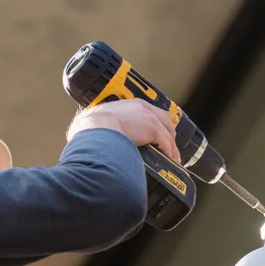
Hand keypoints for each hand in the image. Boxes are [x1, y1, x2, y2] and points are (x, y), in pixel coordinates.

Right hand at [67, 99, 181, 162]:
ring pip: (168, 132)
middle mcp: (143, 108)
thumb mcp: (99, 123)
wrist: (95, 128)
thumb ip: (104, 129)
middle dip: (169, 133)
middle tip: (170, 147)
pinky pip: (167, 143)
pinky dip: (171, 152)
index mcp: (131, 104)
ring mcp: (149, 118)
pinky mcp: (153, 130)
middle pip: (165, 119)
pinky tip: (172, 161)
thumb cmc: (91, 128)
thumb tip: (97, 142)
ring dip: (172, 146)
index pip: (150, 111)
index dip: (157, 123)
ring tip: (174, 158)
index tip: (158, 133)